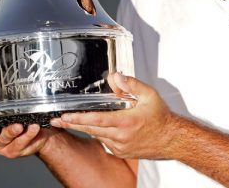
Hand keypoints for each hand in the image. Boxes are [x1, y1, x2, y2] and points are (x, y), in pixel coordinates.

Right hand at [0, 96, 60, 158]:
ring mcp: (10, 147)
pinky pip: (25, 142)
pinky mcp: (22, 149)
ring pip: (13, 141)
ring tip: (23, 125)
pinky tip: (34, 127)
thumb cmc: (15, 120)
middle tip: (15, 126)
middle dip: (7, 132)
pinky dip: (30, 134)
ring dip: (18, 133)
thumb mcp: (0, 112)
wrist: (36, 133)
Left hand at [50, 73, 178, 159]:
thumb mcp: (149, 95)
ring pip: (97, 136)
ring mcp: (119, 146)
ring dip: (86, 128)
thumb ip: (131, 84)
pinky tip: (98, 126)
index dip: (78, 119)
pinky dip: (99, 133)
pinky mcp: (120, 152)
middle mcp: (120, 137)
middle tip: (57, 120)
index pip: (96, 120)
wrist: (171, 139)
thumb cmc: (160, 117)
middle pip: (91, 130)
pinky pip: (104, 141)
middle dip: (73, 124)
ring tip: (72, 120)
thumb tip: (115, 76)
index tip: (64, 117)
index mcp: (125, 122)